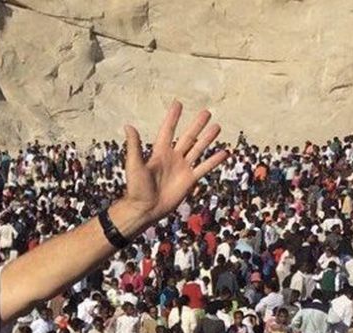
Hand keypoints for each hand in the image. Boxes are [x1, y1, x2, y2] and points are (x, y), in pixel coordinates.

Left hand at [119, 102, 227, 230]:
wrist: (145, 209)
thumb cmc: (136, 188)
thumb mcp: (134, 164)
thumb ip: (134, 145)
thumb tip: (128, 126)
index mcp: (159, 152)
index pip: (167, 130)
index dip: (173, 118)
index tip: (178, 104)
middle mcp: (173, 158)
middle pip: (188, 137)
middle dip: (196, 125)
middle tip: (206, 112)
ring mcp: (182, 168)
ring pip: (198, 149)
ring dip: (207, 139)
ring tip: (217, 127)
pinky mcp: (189, 180)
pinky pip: (204, 168)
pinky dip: (214, 161)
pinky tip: (225, 153)